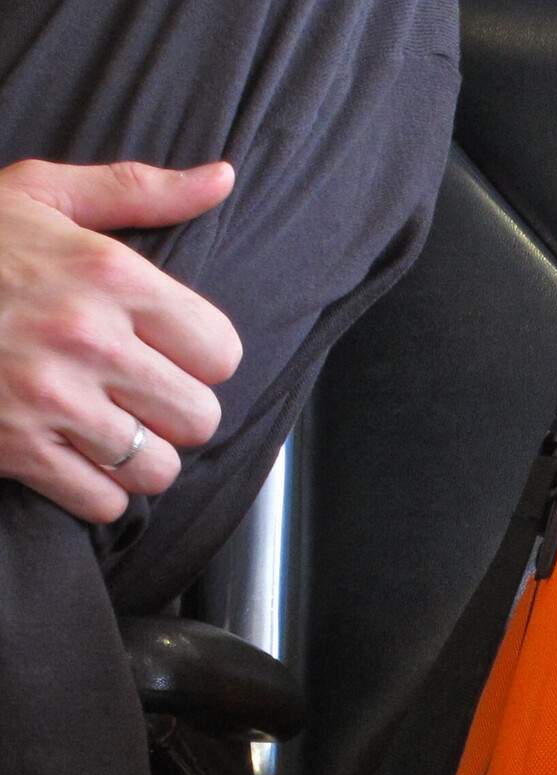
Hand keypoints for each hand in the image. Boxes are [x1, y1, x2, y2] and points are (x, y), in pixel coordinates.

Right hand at [0, 159, 241, 522]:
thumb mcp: (42, 195)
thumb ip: (139, 191)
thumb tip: (221, 177)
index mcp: (111, 276)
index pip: (220, 352)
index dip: (200, 359)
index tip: (168, 353)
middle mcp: (88, 340)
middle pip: (198, 417)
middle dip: (175, 413)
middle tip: (139, 397)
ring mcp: (50, 399)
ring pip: (157, 468)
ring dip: (139, 458)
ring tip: (108, 429)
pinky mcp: (14, 448)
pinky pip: (103, 501)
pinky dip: (98, 492)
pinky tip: (77, 460)